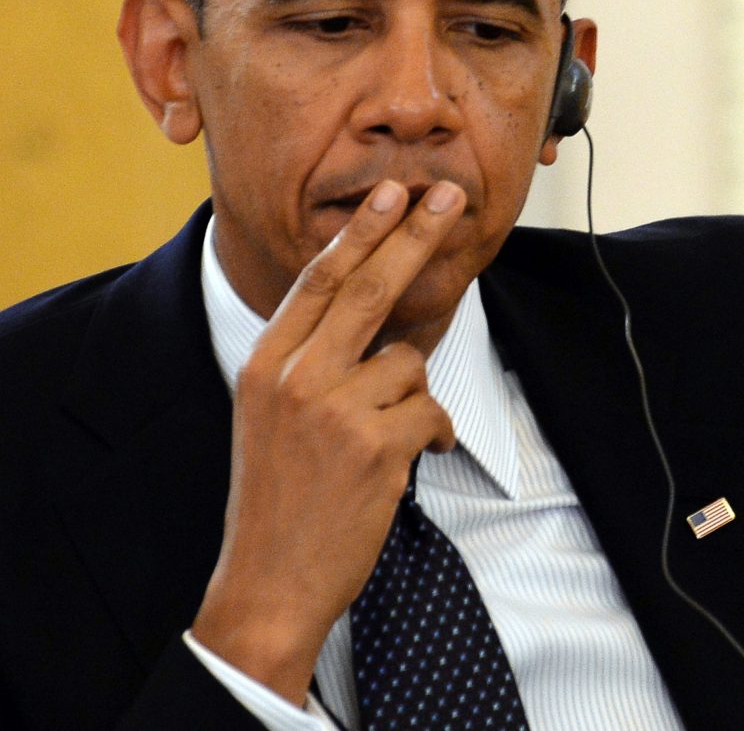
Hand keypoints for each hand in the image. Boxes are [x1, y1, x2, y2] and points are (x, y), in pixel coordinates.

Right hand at [192, 179, 463, 704]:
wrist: (267, 580)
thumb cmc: (274, 496)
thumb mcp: (267, 414)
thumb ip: (306, 362)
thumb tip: (374, 321)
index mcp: (265, 364)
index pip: (319, 282)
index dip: (359, 233)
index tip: (388, 194)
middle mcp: (296, 377)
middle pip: (369, 290)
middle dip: (414, 235)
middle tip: (447, 196)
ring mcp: (335, 410)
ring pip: (409, 363)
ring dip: (412, 396)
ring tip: (387, 436)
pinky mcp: (376, 447)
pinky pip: (430, 410)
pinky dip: (432, 432)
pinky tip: (412, 457)